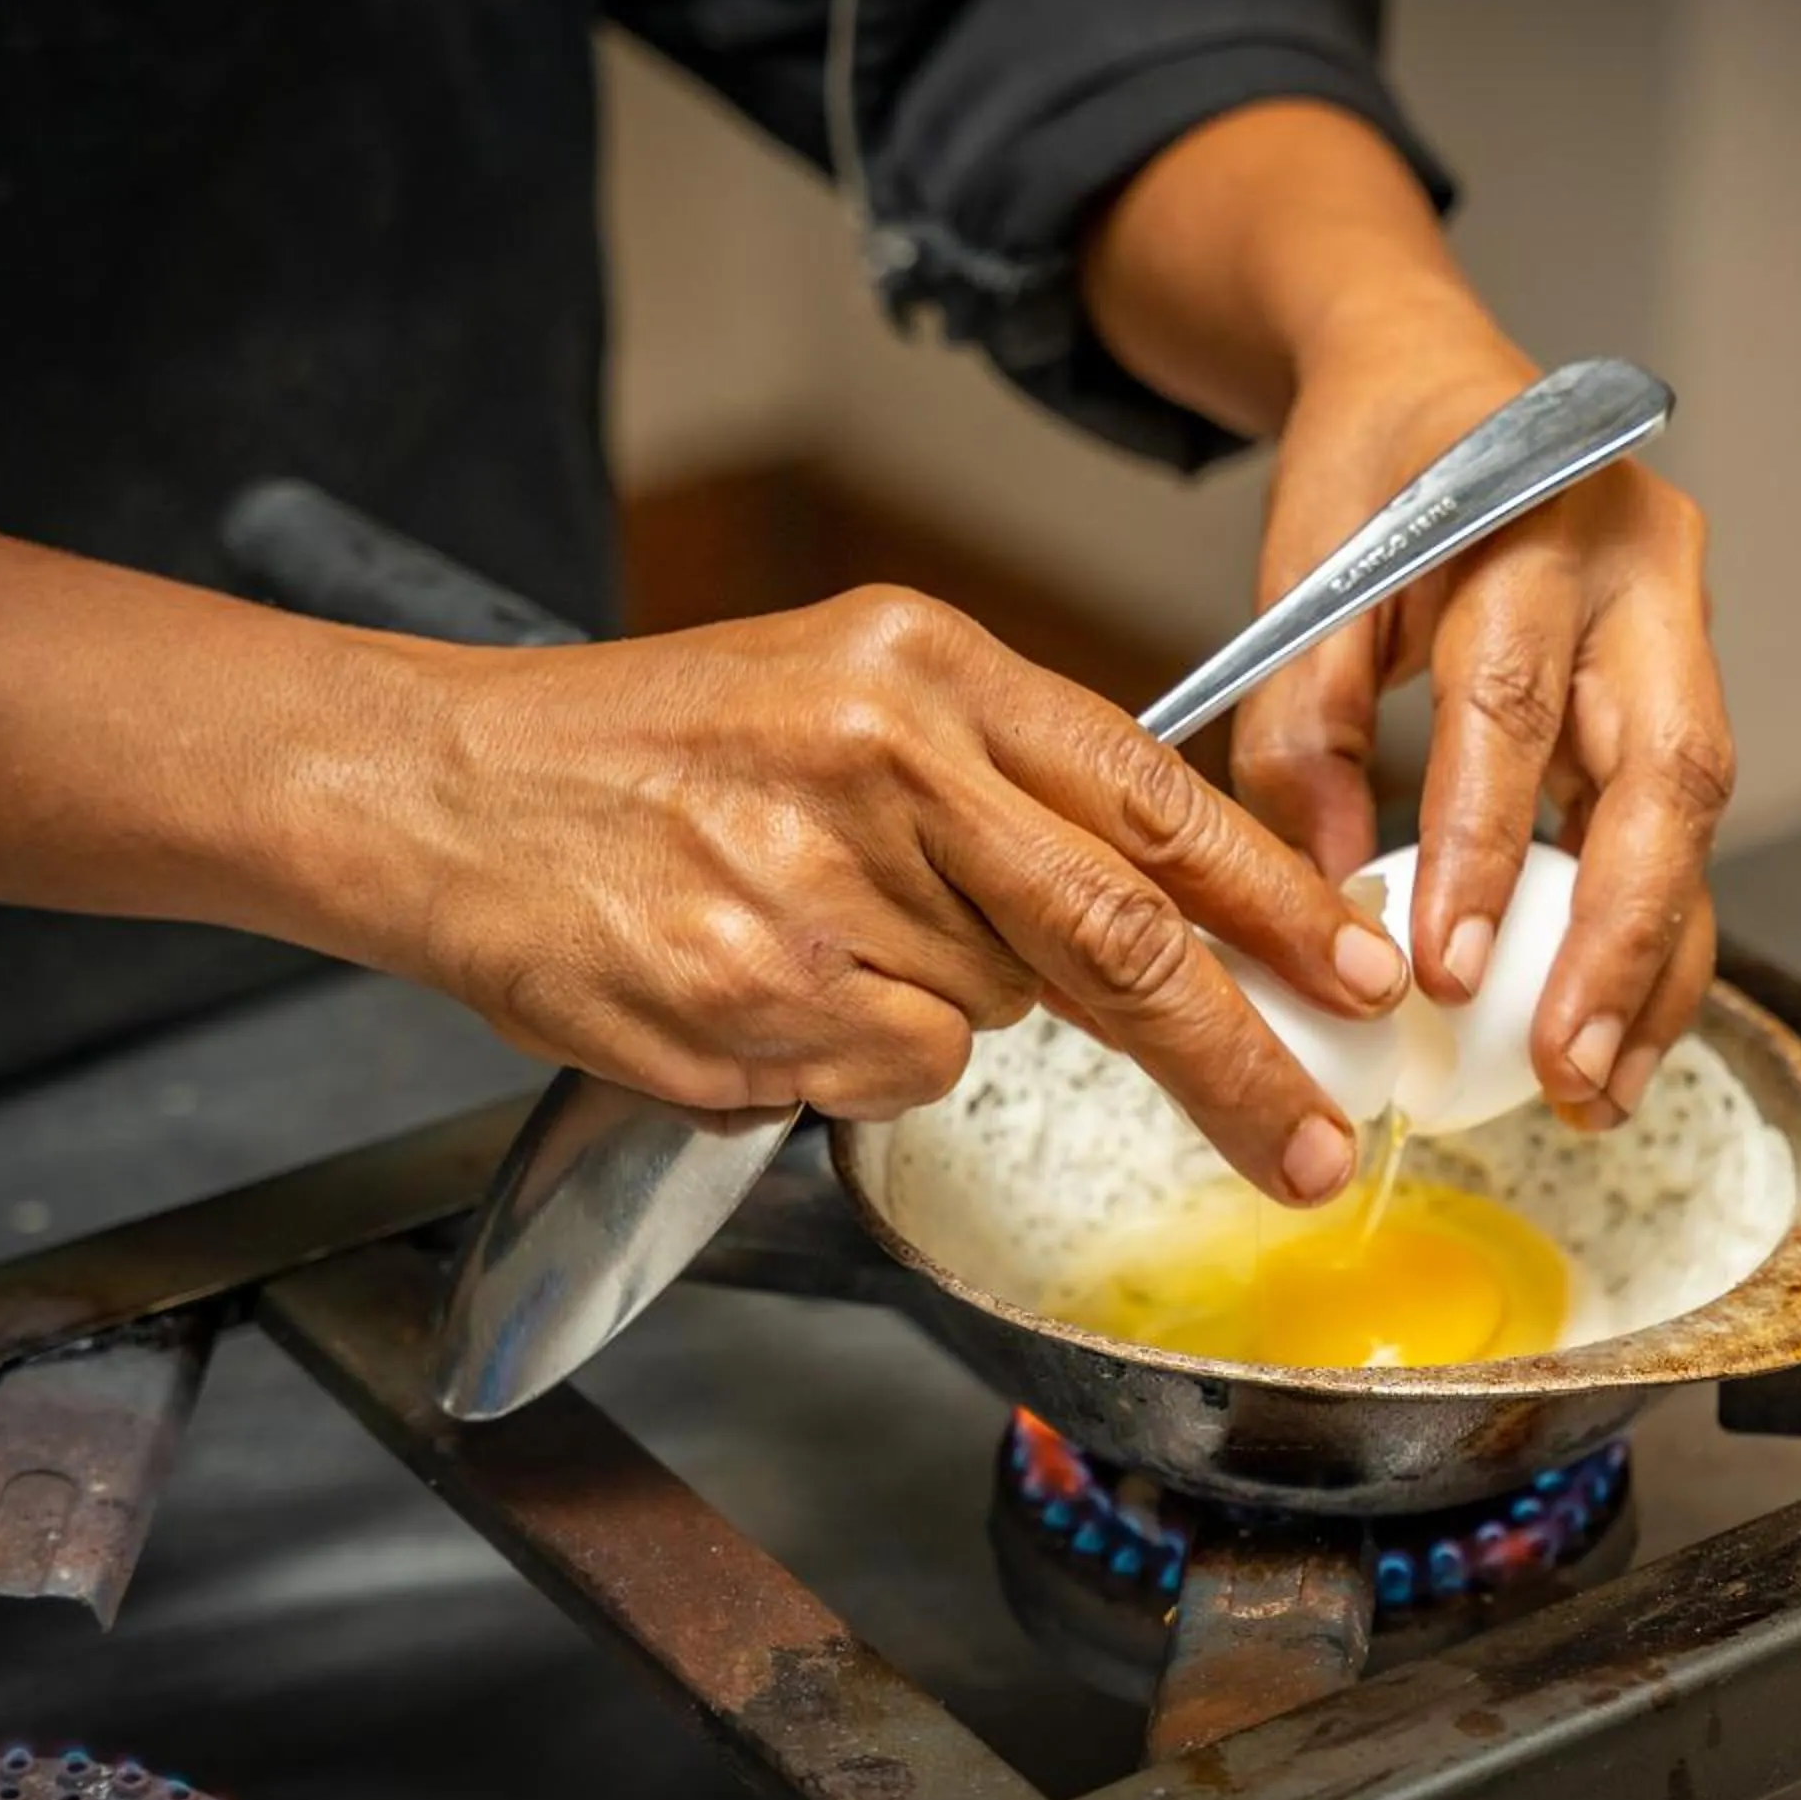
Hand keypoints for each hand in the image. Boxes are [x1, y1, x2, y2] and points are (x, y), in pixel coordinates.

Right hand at [354, 591, 1407, 1203]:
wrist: (439, 790)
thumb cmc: (652, 748)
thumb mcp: (848, 690)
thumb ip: (1007, 778)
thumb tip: (1169, 903)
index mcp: (927, 663)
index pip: (1154, 797)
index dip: (1277, 902)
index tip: (1362, 974)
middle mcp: (886, 764)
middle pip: (1122, 941)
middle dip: (1235, 1057)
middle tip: (1306, 1136)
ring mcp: (814, 893)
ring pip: (993, 1019)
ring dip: (945, 1013)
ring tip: (815, 938)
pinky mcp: (751, 1004)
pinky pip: (888, 1077)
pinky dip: (852, 1063)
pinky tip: (761, 990)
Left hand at [1234, 320, 1732, 1129]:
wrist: (1436, 377)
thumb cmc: (1370, 467)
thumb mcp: (1306, 567)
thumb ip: (1304, 719)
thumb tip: (1337, 896)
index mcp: (1536, 518)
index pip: (1514, 699)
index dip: (1485, 843)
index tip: (1447, 968)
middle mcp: (1643, 573)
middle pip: (1664, 769)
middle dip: (1619, 934)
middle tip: (1570, 1065)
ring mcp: (1682, 631)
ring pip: (1697, 816)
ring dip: (1656, 963)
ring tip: (1600, 1088)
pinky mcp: (1683, 690)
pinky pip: (1682, 828)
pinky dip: (1652, 937)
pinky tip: (1615, 1034)